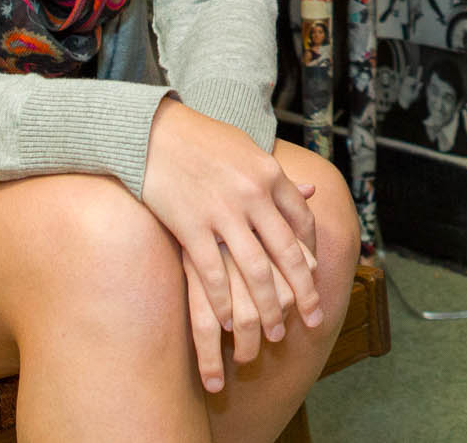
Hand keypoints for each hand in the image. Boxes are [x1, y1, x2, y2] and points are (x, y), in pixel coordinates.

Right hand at [141, 100, 322, 380]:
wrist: (152, 132)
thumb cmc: (202, 140)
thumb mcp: (249, 150)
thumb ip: (279, 176)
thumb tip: (312, 189)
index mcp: (270, 174)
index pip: (302, 222)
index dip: (310, 253)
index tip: (314, 276)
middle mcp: (253, 195)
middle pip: (287, 253)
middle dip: (304, 292)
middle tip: (313, 318)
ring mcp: (223, 213)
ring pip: (256, 271)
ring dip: (268, 307)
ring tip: (274, 333)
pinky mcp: (191, 227)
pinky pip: (213, 273)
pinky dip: (224, 301)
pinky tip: (228, 321)